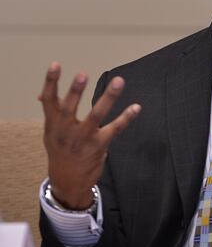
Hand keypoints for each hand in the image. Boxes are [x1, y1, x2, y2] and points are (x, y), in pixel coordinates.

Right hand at [39, 62, 140, 209]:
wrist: (68, 181)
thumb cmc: (61, 151)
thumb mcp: (51, 133)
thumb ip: (51, 113)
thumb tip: (41, 94)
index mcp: (53, 124)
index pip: (49, 100)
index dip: (51, 82)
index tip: (55, 64)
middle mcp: (65, 131)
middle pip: (69, 108)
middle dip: (75, 91)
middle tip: (82, 74)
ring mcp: (82, 139)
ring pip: (96, 115)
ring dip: (108, 98)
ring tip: (118, 81)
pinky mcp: (98, 146)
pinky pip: (114, 129)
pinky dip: (126, 117)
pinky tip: (136, 107)